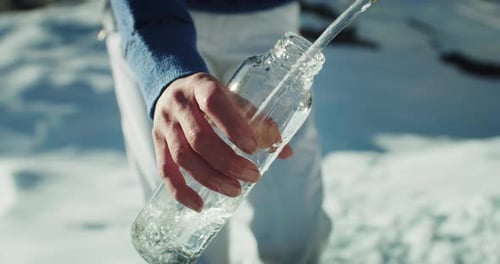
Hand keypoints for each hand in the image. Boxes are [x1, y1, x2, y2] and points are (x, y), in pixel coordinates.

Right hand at [152, 72, 291, 211]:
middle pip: (199, 138)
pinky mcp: (157, 144)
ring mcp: (164, 126)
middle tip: (253, 176)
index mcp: (201, 86)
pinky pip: (165, 171)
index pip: (214, 103)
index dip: (233, 126)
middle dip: (228, 162)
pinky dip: (181, 191)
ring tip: (235, 190)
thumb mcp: (232, 98)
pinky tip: (199, 205)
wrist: (172, 89)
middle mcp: (178, 105)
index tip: (254, 148)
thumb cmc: (210, 97)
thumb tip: (286, 152)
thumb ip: (258, 122)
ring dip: (210, 178)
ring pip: (183, 157)